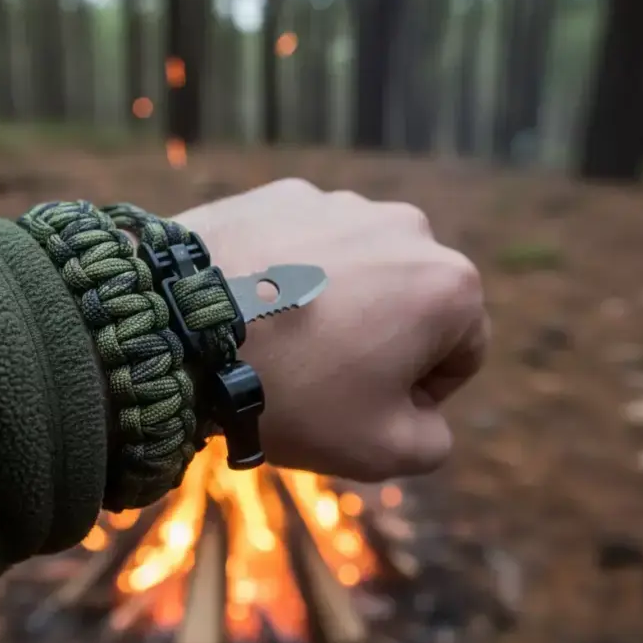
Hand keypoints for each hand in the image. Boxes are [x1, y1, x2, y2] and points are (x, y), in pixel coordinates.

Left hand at [173, 179, 488, 482]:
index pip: (461, 351)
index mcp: (449, 284)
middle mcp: (407, 227)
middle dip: (379, 342)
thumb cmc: (292, 392)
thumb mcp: (380, 448)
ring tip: (282, 340)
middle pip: (409, 303)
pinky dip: (291, 273)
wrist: (181, 329)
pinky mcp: (282, 193)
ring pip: (357, 270)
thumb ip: (432, 440)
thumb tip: (427, 416)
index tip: (364, 406)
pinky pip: (304, 245)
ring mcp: (341, 203)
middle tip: (319, 377)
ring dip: (337, 304)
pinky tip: (252, 306)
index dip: (420, 393)